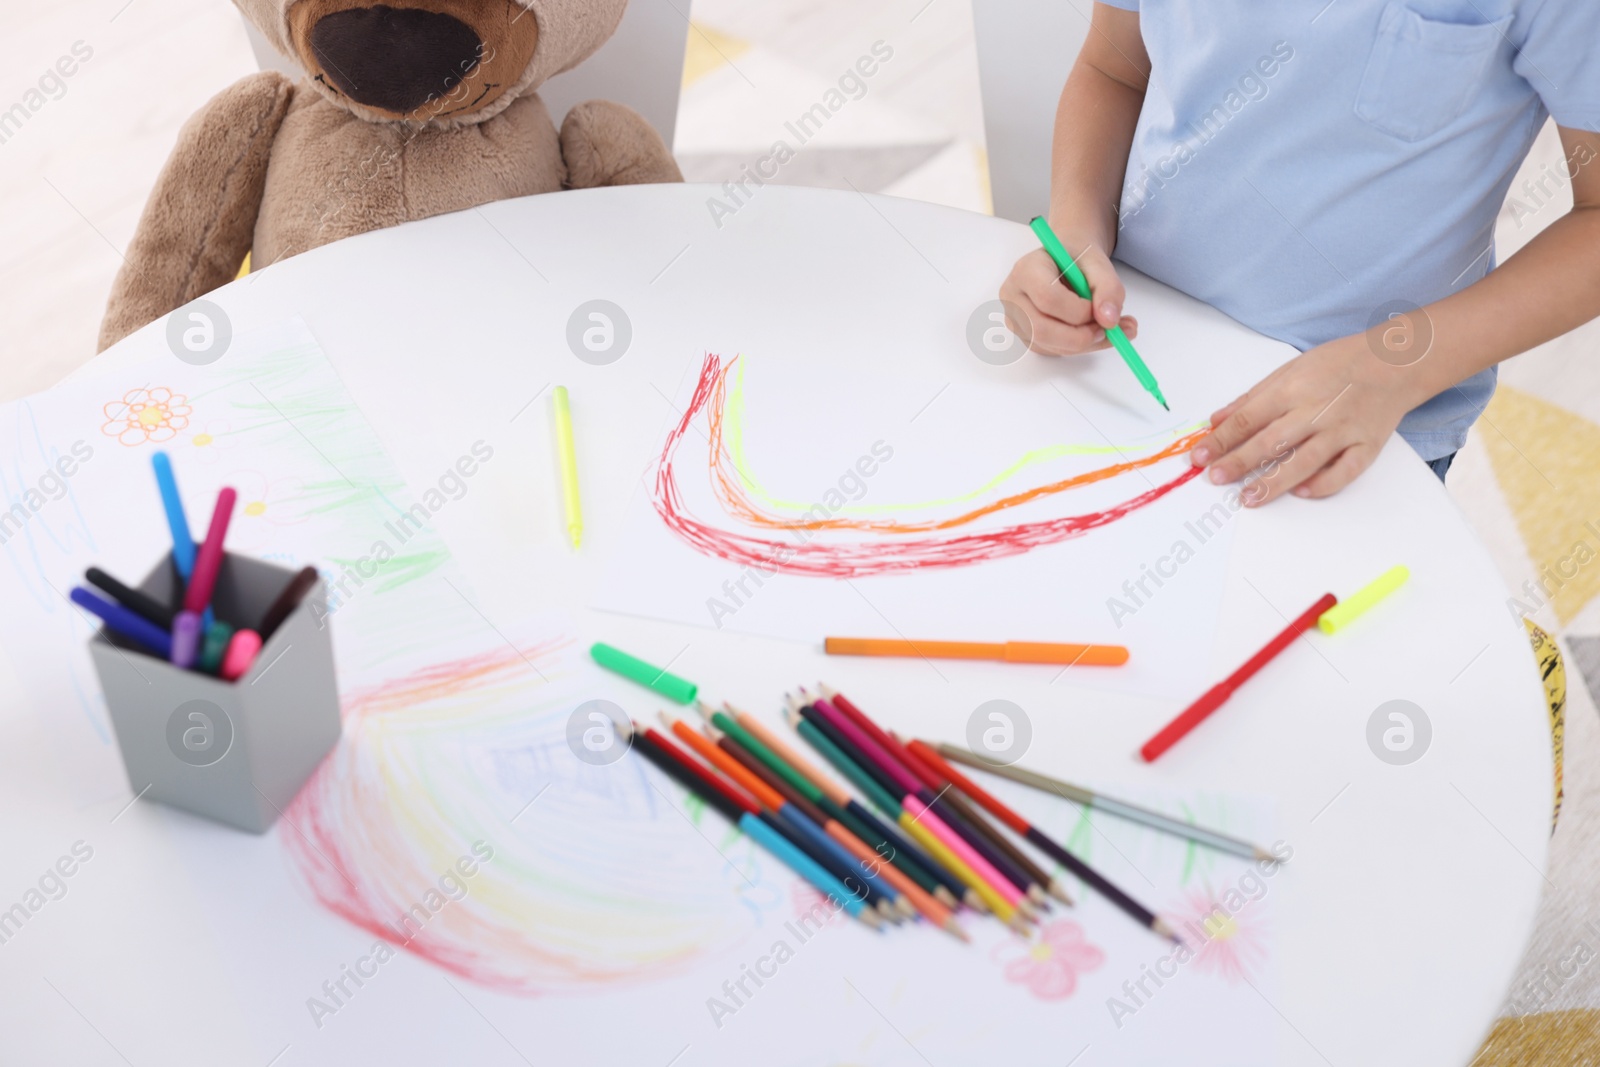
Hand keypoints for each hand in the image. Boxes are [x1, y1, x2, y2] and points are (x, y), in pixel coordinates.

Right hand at [999, 244, 1137, 355]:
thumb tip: (1109, 320)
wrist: (1063, 262)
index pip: (1047, 298)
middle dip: (1080, 336)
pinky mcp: (1025, 336)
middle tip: (1110, 330)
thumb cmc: (1076, 259)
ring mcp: (1015, 319)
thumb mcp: (1097, 263)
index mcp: (1026, 270)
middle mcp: (1013, 297)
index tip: (1099, 308)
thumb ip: (1108, 288)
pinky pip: (1053, 351)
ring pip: (1048, 345)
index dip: (1078, 311)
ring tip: (1110, 328)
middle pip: (1040, 329)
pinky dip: (1079, 347)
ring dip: (1084, 343)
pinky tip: (1093, 331)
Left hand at [1190, 334, 1415, 503]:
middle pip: (1270, 441)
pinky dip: (1324, 484)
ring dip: (1274, 482)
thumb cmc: (1339, 364)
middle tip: (1215, 478)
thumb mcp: (1290, 369)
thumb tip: (1216, 420)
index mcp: (1292, 389)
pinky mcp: (1367, 445)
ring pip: (1304, 460)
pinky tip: (1301, 493)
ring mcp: (1343, 429)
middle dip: (1239, 462)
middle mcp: (1316, 410)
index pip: (1247, 419)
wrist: (1395, 361)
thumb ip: (1252, 398)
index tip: (1199, 457)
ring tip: (1248, 497)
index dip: (1220, 440)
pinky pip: (1345, 470)